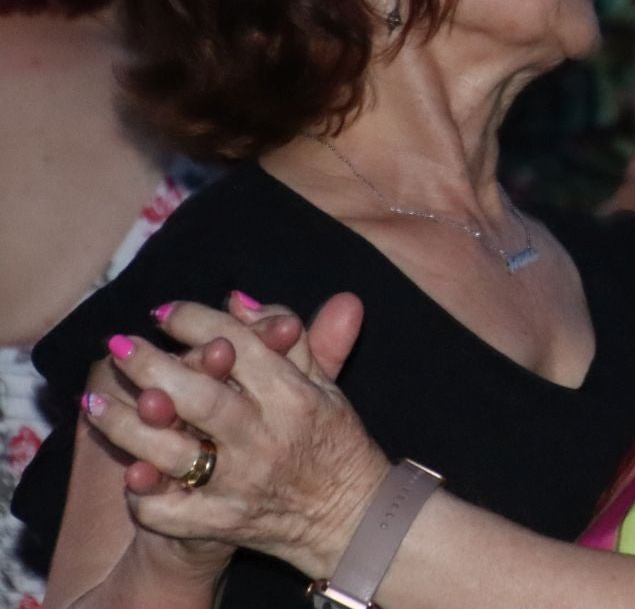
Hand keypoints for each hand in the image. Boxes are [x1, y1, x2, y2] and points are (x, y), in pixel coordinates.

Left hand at [111, 292, 322, 581]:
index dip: (198, 322)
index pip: (242, 347)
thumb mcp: (324, 383)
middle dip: (152, 367)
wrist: (351, 516)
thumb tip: (238, 299)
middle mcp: (267, 438)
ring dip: (126, 427)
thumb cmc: (334, 440)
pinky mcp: (222, 523)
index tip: (164, 312)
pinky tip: (129, 470)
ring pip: (172, 454)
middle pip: (200, 397)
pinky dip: (143, 493)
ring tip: (94, 402)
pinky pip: (168, 511)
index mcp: (294, 397)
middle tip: (120, 345)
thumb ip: (288, 338)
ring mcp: (242, 484)